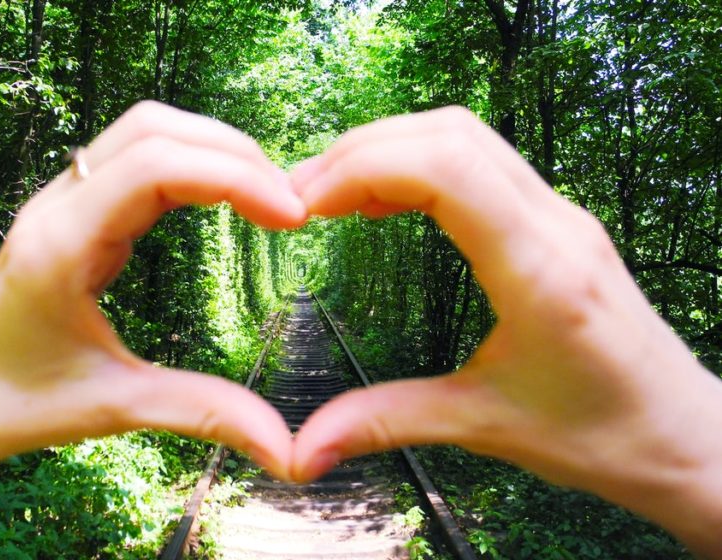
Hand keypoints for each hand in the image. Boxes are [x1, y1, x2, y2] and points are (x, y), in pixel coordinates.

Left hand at [0, 101, 304, 481]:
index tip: (290, 215)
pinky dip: (187, 161)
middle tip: (287, 201)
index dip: (234, 177)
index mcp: (62, 245)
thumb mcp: (118, 408)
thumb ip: (206, 413)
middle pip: (153, 128)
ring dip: (210, 149)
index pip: (156, 167)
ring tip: (264, 193)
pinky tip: (220, 196)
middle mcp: (57, 206)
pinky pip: (133, 156)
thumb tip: (289, 448)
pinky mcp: (71, 209)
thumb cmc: (19, 405)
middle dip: (231, 153)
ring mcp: (61, 201)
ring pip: (143, 132)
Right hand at [289, 106, 721, 555]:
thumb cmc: (605, 434)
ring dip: (392, 151)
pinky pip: (483, 163)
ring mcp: (561, 217)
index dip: (363, 167)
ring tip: (333, 194)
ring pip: (467, 137)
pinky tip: (386, 203)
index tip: (307, 203)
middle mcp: (556, 226)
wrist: (682, 435)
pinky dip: (421, 166)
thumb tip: (304, 448)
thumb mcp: (485, 426)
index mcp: (540, 270)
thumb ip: (388, 424)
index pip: (446, 169)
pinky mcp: (557, 224)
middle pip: (450, 134)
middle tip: (303, 196)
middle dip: (363, 151)